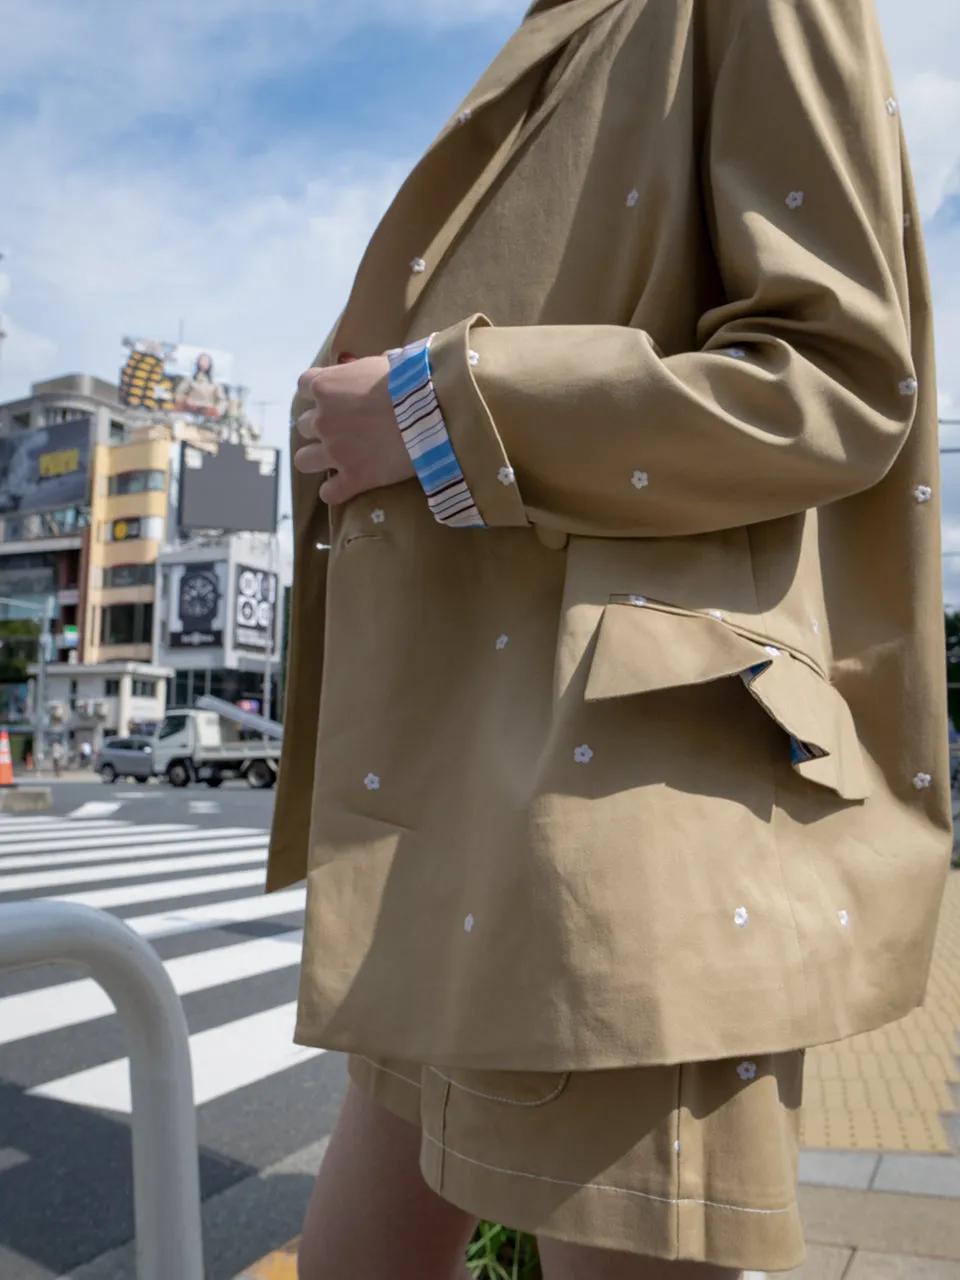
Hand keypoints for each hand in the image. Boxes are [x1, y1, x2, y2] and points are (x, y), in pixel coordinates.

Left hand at [293, 356, 415, 504]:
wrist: (431, 414)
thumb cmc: (411, 381)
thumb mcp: (383, 362)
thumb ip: (365, 370)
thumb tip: (367, 372)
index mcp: (326, 386)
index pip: (304, 385)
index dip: (319, 392)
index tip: (335, 396)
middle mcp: (323, 420)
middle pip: (303, 425)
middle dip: (321, 426)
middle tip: (345, 428)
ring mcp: (335, 451)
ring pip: (303, 460)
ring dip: (317, 458)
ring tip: (337, 459)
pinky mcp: (353, 478)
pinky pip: (329, 493)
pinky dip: (335, 491)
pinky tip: (347, 486)